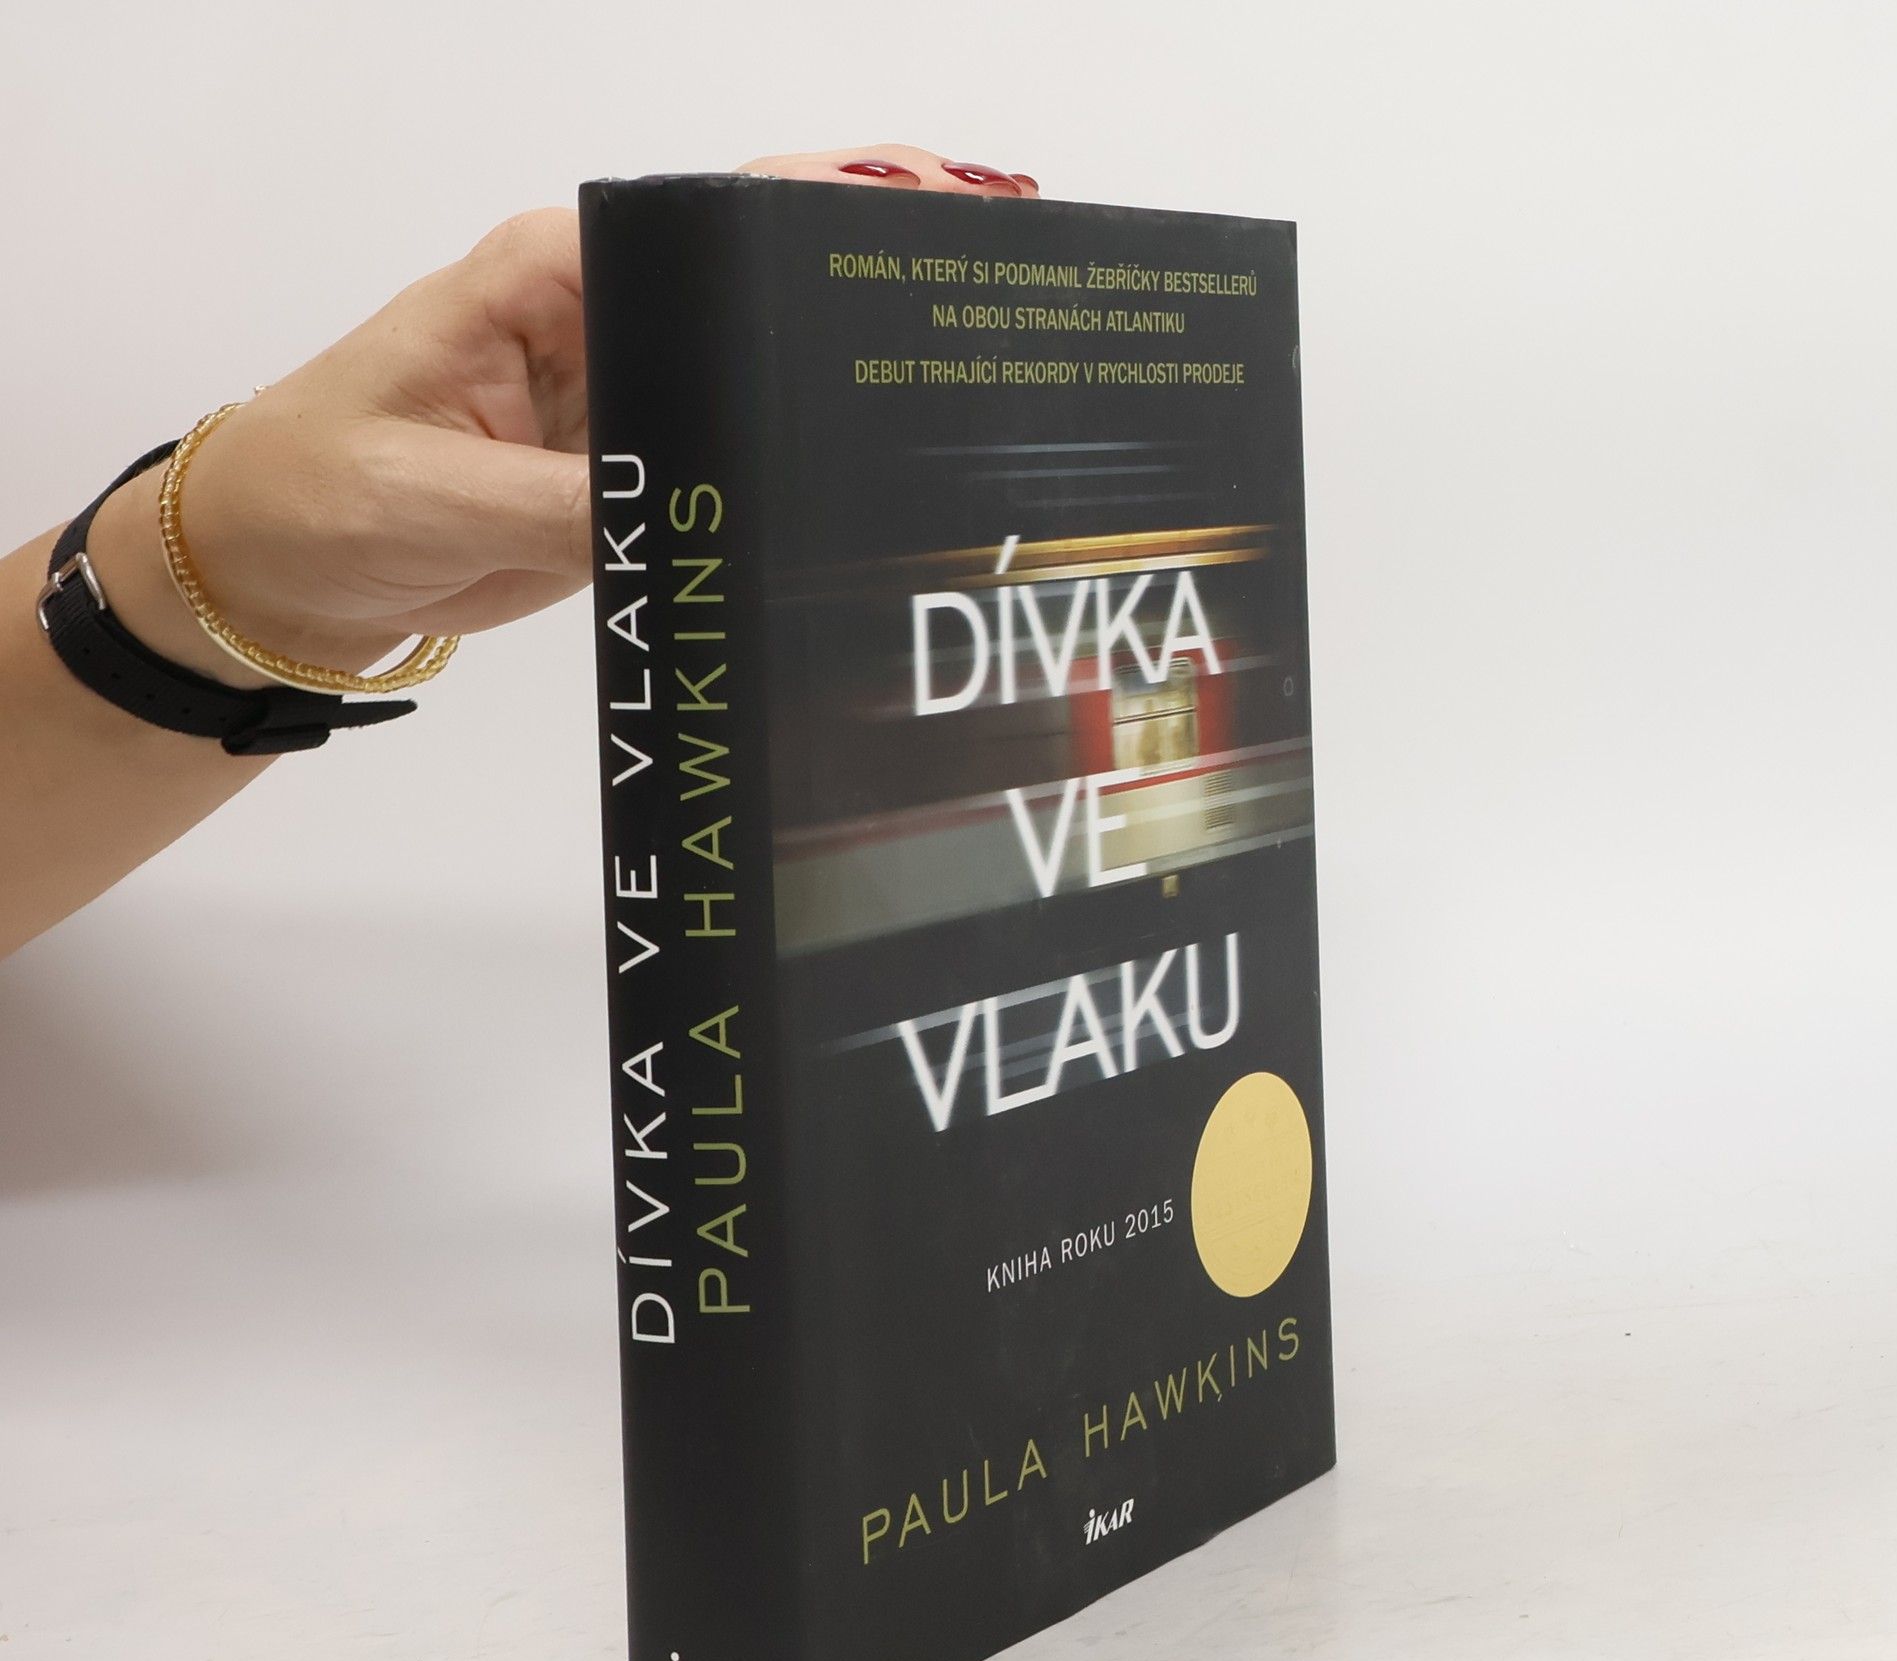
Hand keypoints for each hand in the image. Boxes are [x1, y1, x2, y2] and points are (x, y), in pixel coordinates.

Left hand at [85, 144, 1039, 686]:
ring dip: (834, 391)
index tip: (930, 220)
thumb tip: (702, 520)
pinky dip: (784, 478)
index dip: (825, 213)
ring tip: (953, 402)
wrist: (277, 576)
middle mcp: (601, 326)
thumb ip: (569, 503)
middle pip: (754, 293)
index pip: (709, 225)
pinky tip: (857, 496)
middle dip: (861, 291)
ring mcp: (622, 407)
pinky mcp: (626, 481)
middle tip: (984, 314)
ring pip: (751, 386)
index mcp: (551, 277)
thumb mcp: (434, 491)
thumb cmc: (318, 490)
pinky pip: (723, 469)